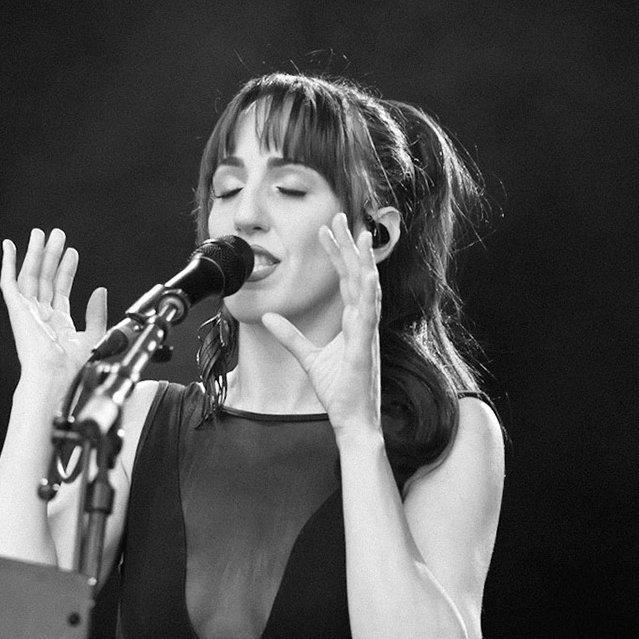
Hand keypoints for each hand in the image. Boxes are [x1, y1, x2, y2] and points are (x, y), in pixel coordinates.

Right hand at [0, 228, 108, 400]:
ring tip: (41, 234)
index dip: (66, 269)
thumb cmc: (71, 369)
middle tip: (57, 234)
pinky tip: (9, 247)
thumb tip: (100, 290)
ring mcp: (27, 312)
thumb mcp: (94, 336)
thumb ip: (96, 313)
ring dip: (35, 253)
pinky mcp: (16, 310)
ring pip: (30, 275)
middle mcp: (41, 316)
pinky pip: (9, 282)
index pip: (60, 289)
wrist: (55, 377)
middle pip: (45, 278)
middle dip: (51, 255)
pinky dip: (7, 263)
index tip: (72, 252)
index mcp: (58, 324)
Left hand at [261, 213, 382, 437]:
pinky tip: (366, 275)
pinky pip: (368, 316)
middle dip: (348, 246)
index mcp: (353, 322)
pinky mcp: (364, 348)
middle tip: (340, 217)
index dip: (337, 254)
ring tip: (360, 235)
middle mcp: (363, 322)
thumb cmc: (340, 392)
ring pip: (368, 289)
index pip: (346, 280)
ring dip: (363, 261)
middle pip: (357, 275)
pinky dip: (368, 295)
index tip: (326, 230)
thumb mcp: (308, 358)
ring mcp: (366, 333)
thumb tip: (270, 315)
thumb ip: (289, 335)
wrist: (353, 421)